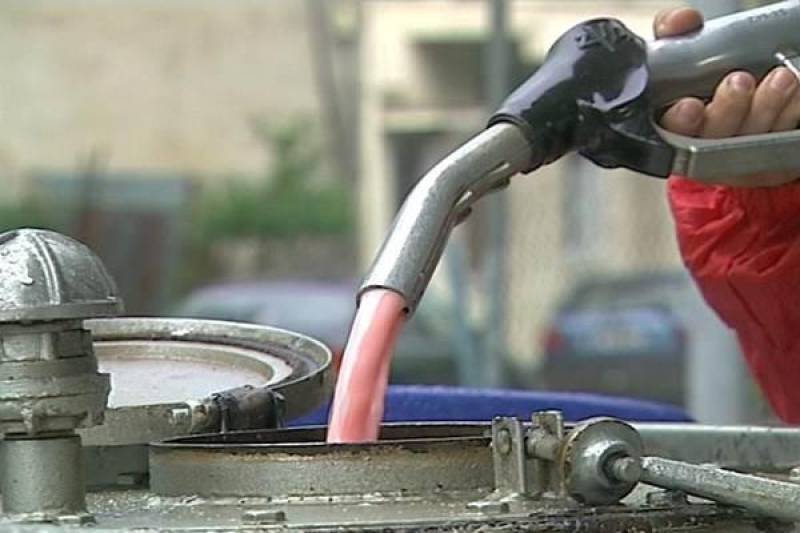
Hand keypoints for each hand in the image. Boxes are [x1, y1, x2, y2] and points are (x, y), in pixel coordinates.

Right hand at [656, 8, 799, 185]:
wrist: (729, 102)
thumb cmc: (696, 79)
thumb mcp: (676, 51)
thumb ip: (673, 34)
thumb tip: (681, 21)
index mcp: (667, 121)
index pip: (667, 129)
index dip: (679, 121)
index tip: (689, 106)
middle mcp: (697, 142)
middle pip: (708, 140)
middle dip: (725, 111)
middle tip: (739, 82)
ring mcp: (730, 151)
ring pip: (746, 141)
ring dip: (765, 108)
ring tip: (779, 79)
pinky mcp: (762, 153)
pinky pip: (779, 137)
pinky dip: (790, 112)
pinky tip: (795, 94)